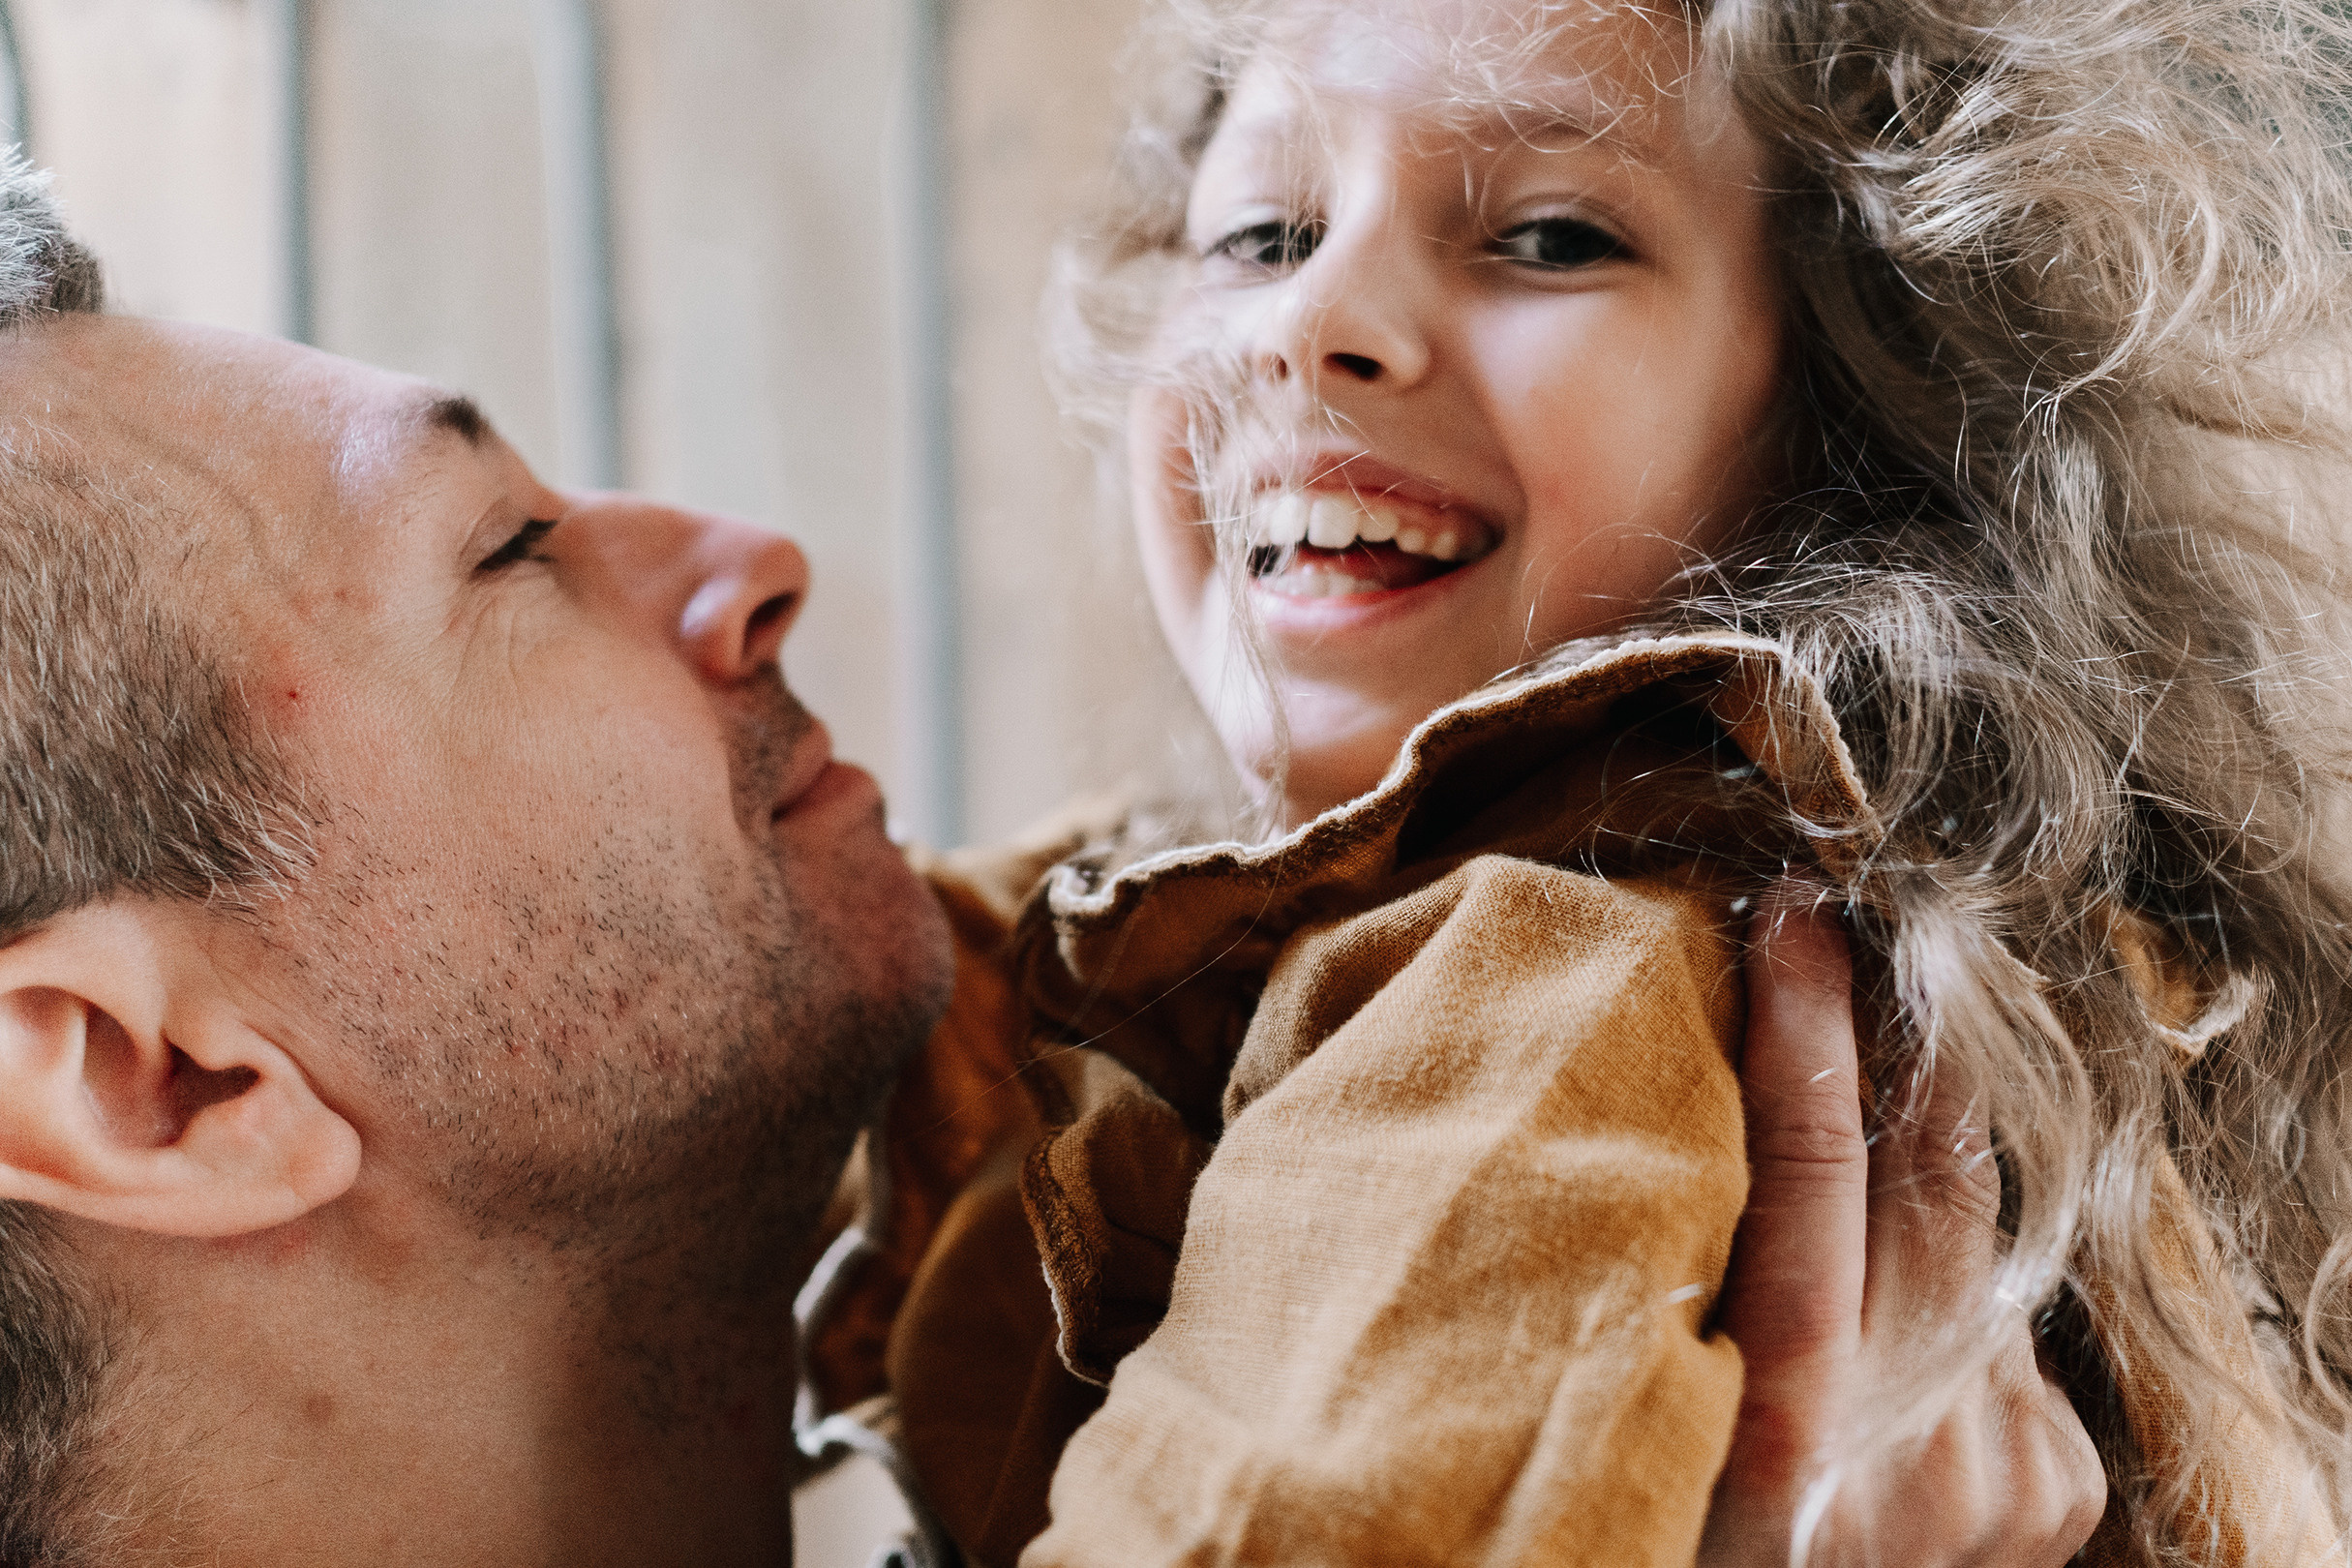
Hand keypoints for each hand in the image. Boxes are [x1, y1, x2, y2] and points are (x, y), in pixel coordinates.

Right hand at [1698, 882, 2106, 1566]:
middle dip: (1895, 1036)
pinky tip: (1884, 1292)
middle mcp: (1924, 1442)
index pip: (1815, 1160)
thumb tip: (1705, 1087)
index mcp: (1792, 1421)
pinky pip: (2005, 1321)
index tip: (1795, 914)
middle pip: (1934, 1170)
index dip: (1807, 1019)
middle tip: (1854, 935)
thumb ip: (1671, 1274)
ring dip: (1919, 1160)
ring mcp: (2007, 1468)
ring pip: (1977, 1237)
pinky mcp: (2056, 1484)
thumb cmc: (1658, 1536)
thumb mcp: (1635, 1410)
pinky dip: (1949, 1279)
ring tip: (1853, 1090)